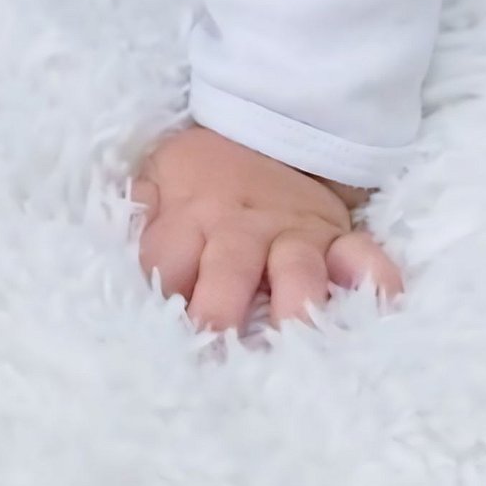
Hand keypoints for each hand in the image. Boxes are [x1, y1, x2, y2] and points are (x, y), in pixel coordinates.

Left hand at [128, 120, 403, 332]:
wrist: (272, 123)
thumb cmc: (205, 170)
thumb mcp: (158, 175)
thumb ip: (137, 212)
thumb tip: (104, 244)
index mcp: (190, 219)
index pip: (164, 265)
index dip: (153, 307)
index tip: (145, 348)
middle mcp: (241, 231)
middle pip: (229, 274)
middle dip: (221, 316)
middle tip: (216, 362)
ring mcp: (293, 236)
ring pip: (297, 272)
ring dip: (297, 309)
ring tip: (299, 350)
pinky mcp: (337, 239)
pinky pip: (362, 257)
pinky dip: (373, 279)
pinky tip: (381, 304)